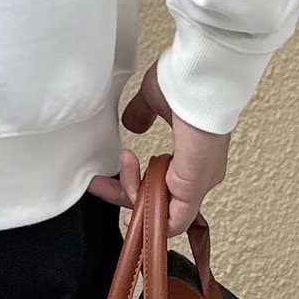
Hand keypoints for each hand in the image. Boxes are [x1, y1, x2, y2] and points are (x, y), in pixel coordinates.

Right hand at [87, 59, 230, 237]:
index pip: (159, 184)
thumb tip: (131, 123)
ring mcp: (198, 184)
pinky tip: (131, 195)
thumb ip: (141, 115)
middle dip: (124, 195)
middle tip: (98, 185)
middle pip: (158, 204)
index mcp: (193, 157)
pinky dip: (149, 214)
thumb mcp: (154, 100)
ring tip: (124, 159)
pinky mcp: (192, 187)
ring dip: (133, 193)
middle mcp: (199, 176)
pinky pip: (172, 220)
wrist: (200, 79)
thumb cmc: (185, 83)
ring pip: (161, 213)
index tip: (104, 180)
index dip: (130, 184)